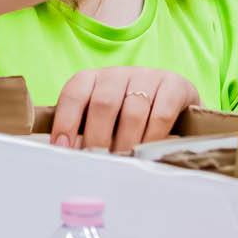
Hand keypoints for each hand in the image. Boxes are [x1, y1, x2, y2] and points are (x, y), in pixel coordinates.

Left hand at [50, 66, 199, 153]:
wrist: (174, 103)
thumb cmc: (127, 118)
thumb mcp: (102, 120)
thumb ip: (85, 134)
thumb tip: (69, 158)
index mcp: (93, 78)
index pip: (74, 94)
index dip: (66, 121)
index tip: (63, 149)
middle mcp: (118, 73)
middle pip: (104, 104)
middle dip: (98, 138)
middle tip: (96, 164)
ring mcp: (148, 76)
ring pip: (133, 111)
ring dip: (125, 142)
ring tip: (121, 164)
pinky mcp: (174, 85)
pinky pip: (161, 115)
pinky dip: (151, 138)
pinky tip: (145, 154)